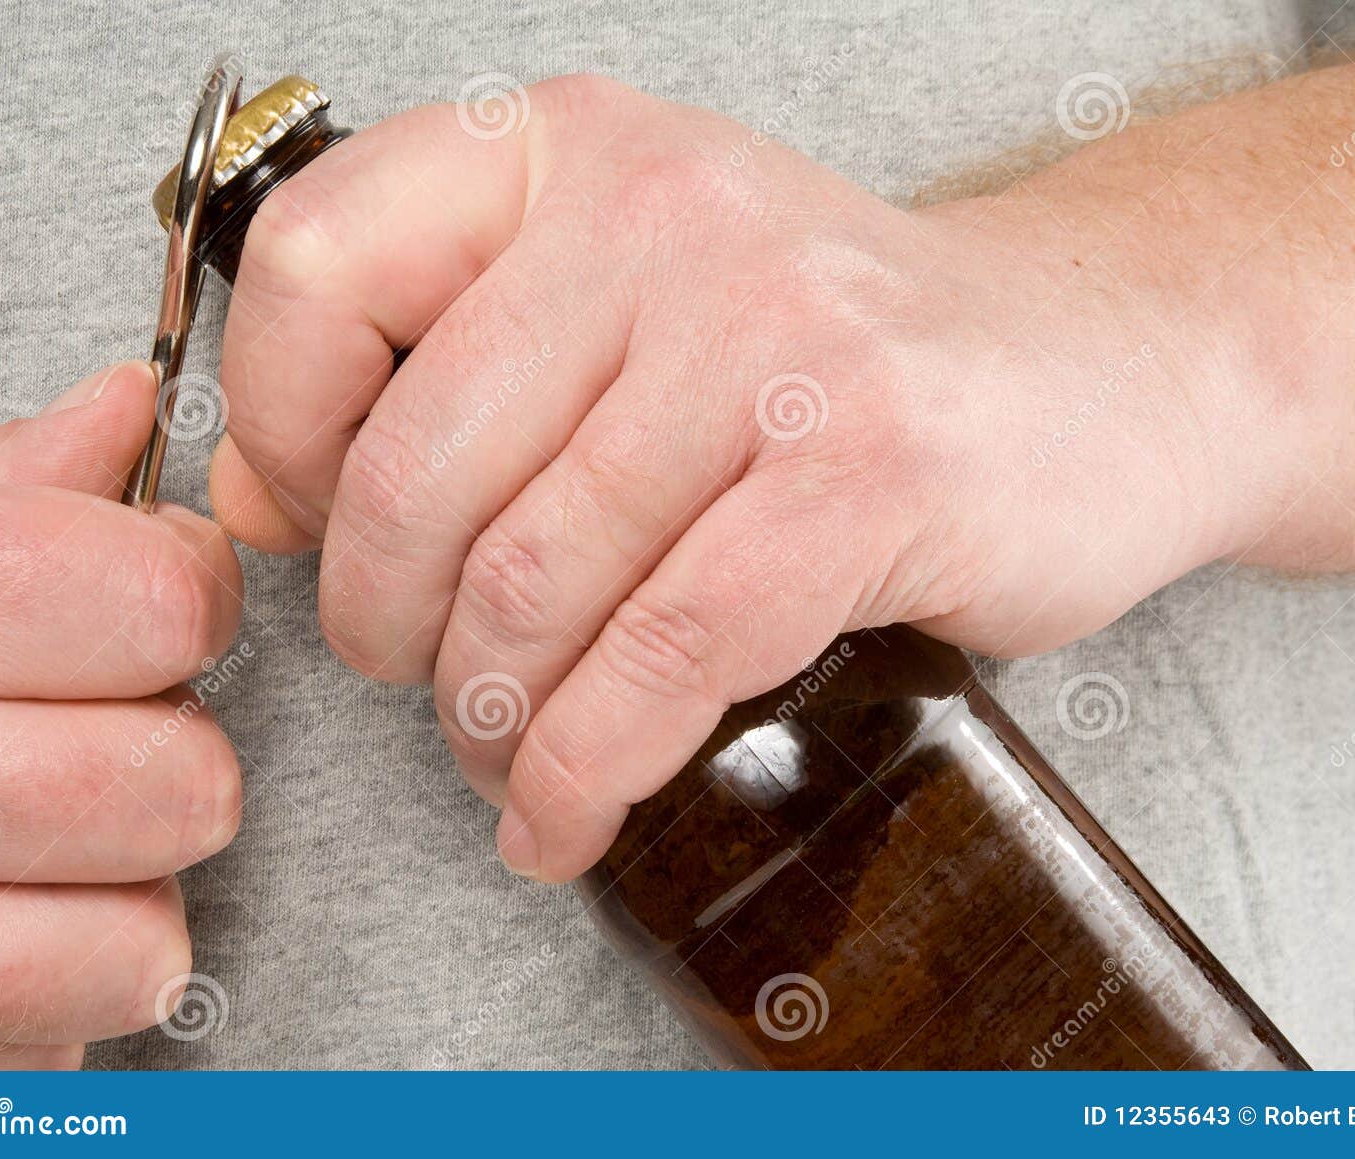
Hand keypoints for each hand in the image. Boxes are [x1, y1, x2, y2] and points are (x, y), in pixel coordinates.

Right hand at [0, 363, 243, 1068]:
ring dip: (120, 893)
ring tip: (37, 837)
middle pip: (185, 788)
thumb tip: (127, 416)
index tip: (157, 591)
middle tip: (94, 724)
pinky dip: (35, 999)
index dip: (189, 586)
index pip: (162, 604)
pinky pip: (47, 1052)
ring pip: (139, 950)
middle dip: (171, 748)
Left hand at [210, 76, 1280, 879]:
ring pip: (530, 589)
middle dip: (389, 629)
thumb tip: (258, 499)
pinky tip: (566, 810)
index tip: (308, 522)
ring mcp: (775, 340)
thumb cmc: (835, 351)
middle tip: (422, 676)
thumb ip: (439, 370)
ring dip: (488, 719)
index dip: (276, 430)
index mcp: (572, 151)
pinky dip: (583, 772)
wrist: (1096, 368)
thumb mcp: (623, 298)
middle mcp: (662, 217)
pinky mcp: (867, 471)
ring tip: (504, 751)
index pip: (318, 266)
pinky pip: (658, 663)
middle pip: (417, 475)